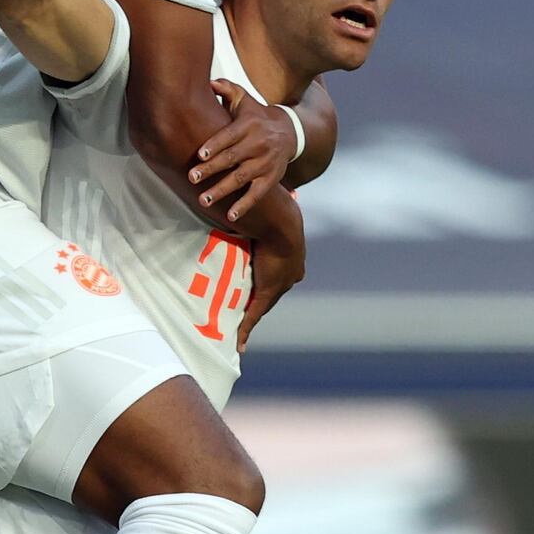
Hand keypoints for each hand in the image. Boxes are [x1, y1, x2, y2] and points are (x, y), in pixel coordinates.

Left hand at [188, 80, 297, 220]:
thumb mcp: (244, 100)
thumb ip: (226, 89)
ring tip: (203, 200)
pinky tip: (231, 216)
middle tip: (192, 178)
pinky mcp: (271, 178)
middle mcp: (258, 144)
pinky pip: (258, 194)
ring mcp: (265, 163)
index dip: (215, 146)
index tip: (200, 155)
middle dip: (212, 169)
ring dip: (222, 190)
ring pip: (242, 178)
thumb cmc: (256, 116)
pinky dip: (245, 205)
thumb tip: (208, 80)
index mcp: (248, 126)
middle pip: (232, 159)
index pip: (229, 136)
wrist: (290, 132)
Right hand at [238, 199, 305, 352]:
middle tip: (248, 301)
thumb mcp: (281, 211)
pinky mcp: (267, 293)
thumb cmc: (280, 211)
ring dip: (252, 313)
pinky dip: (246, 329)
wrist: (283, 225)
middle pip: (275, 289)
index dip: (272, 275)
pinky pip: (254, 315)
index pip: (281, 271)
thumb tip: (287, 189)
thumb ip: (280, 206)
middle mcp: (291, 274)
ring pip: (264, 304)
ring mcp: (280, 285)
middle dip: (264, 296)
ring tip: (239, 323)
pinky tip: (239, 343)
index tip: (264, 277)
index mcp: (294, 256)